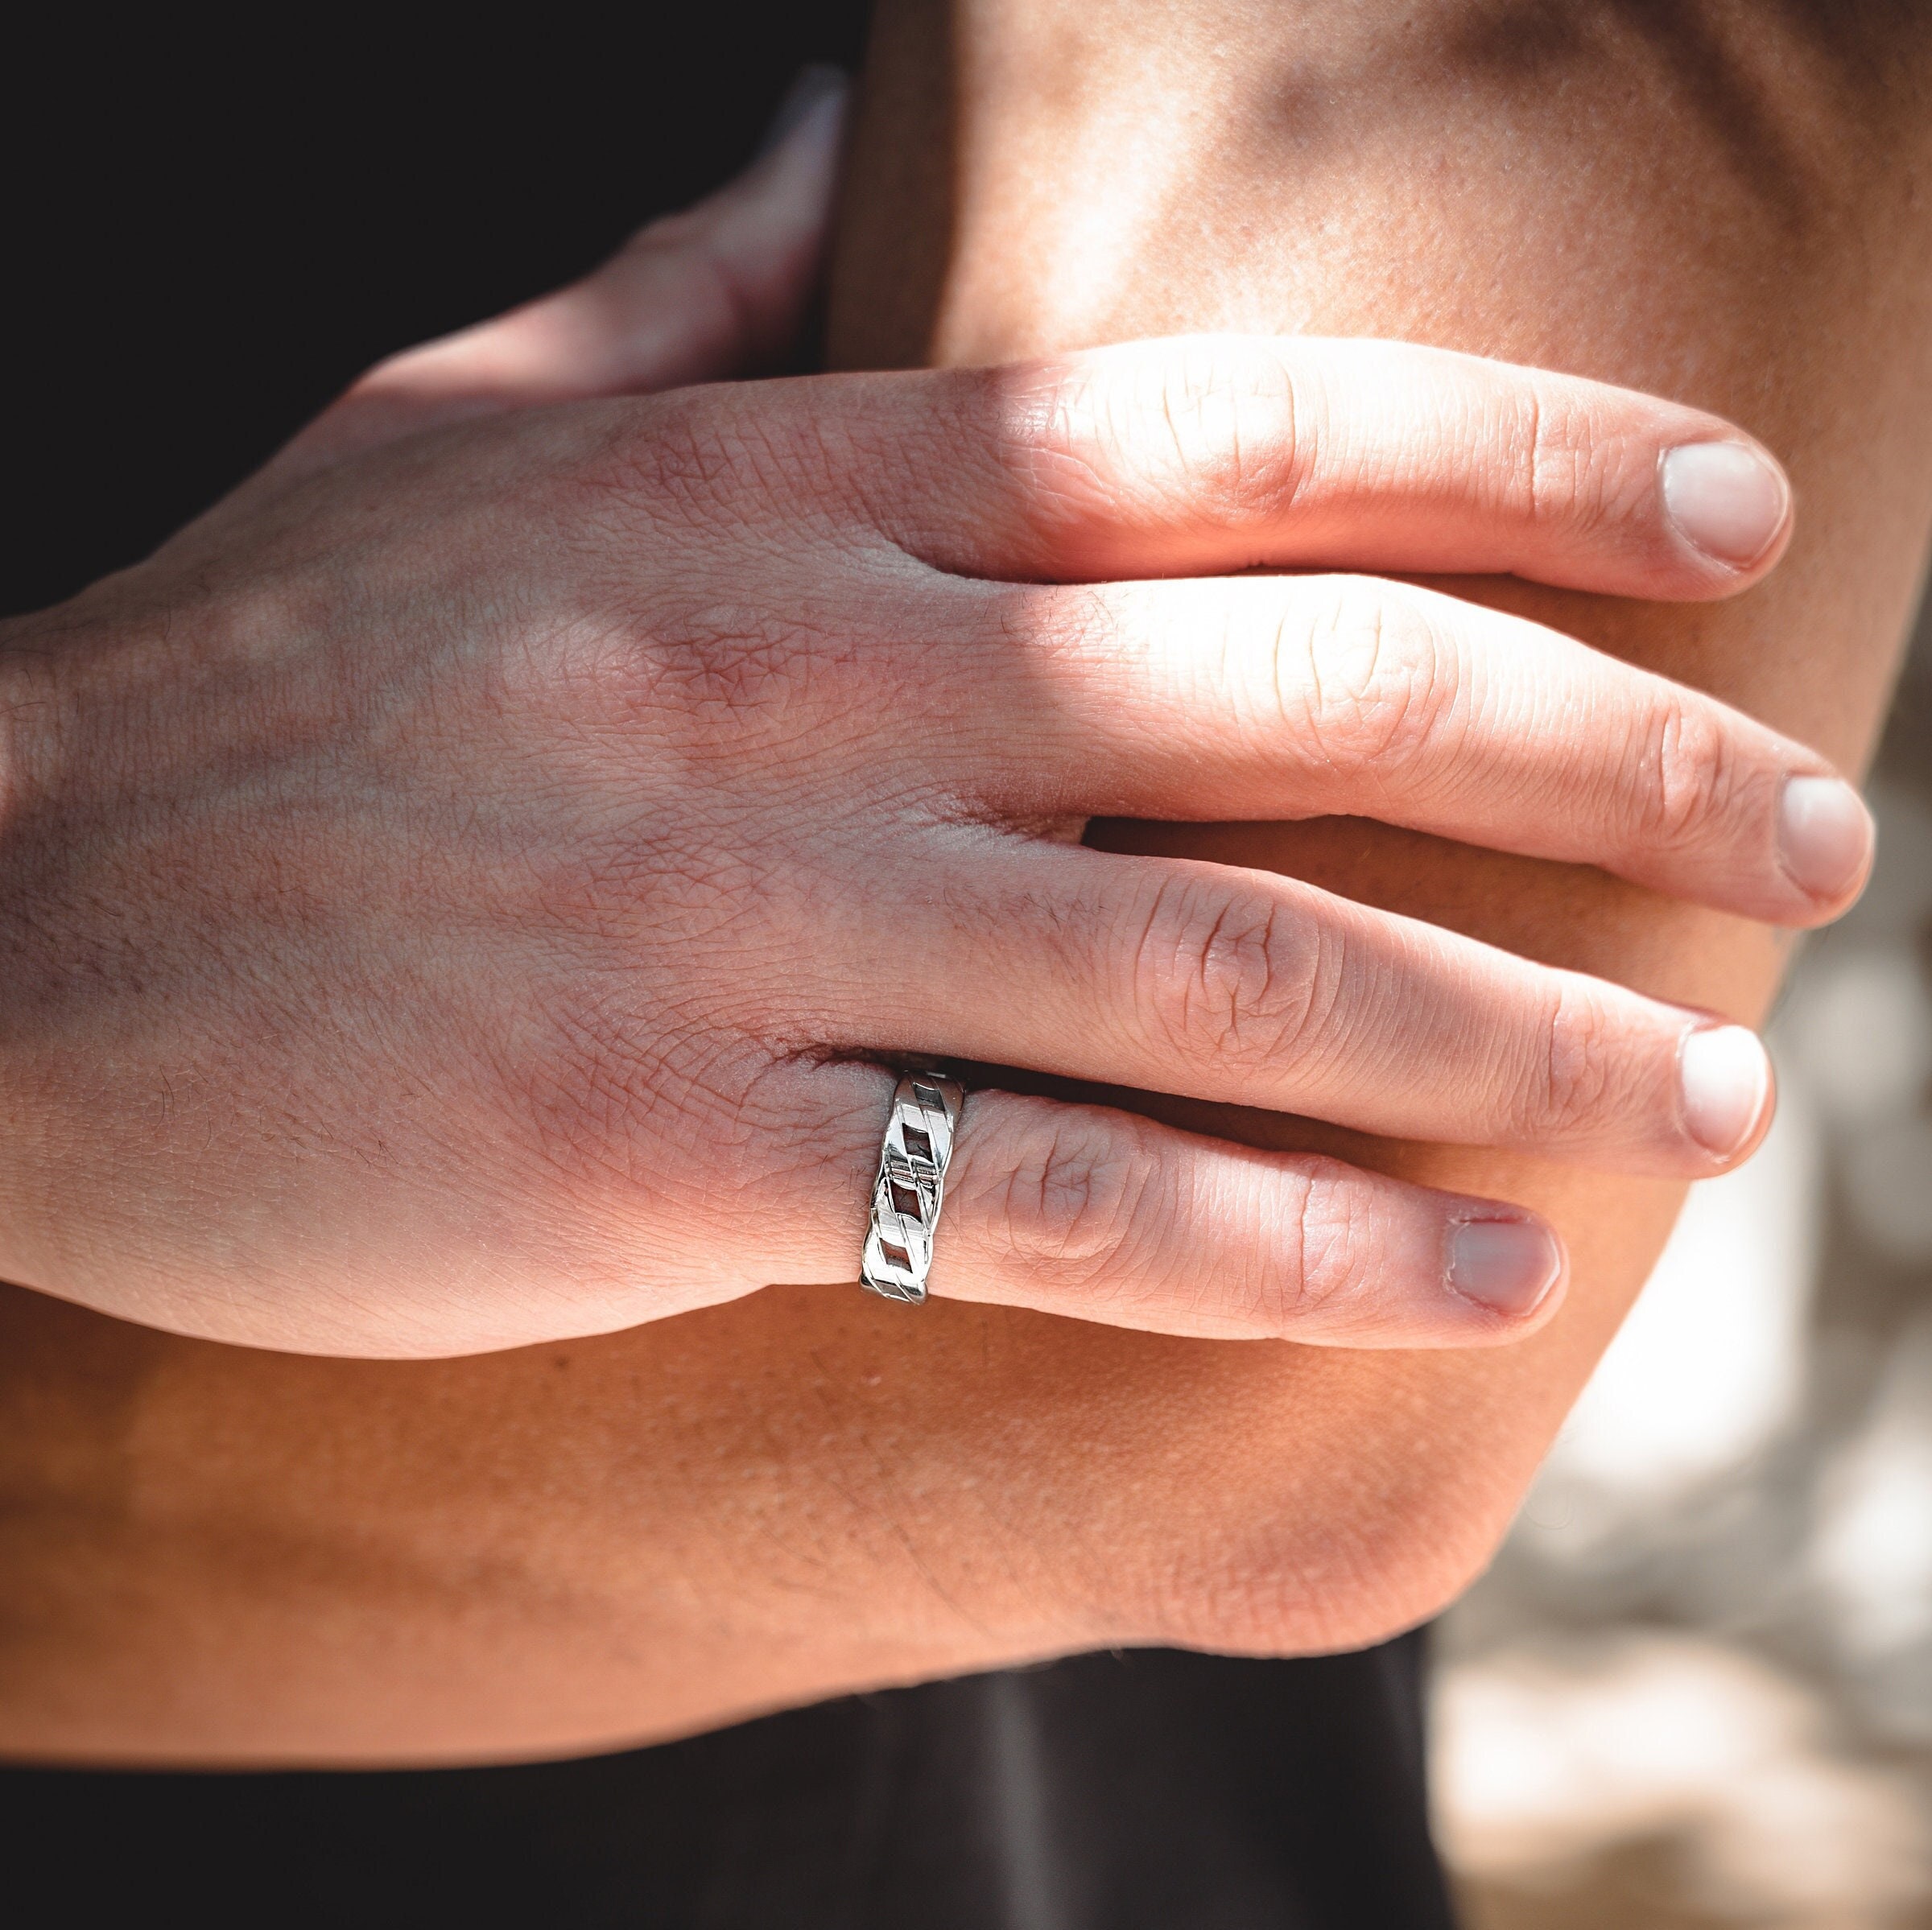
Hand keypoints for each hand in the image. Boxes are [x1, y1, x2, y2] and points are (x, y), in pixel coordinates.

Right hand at [0, 111, 1868, 1358]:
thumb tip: (826, 155)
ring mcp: (740, 914)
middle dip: (1622, 767)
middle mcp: (807, 675)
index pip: (1245, 434)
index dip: (1528, 470)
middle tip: (1809, 845)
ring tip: (1711, 1108)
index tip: (1737, 534)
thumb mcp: (456, 428)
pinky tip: (1469, 1273)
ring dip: (1524, 1044)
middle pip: (1320, 695)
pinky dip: (1291, 1244)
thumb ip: (674, 290)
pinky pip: (1057, 1201)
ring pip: (1239, 971)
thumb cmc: (259, 685)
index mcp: (784, 489)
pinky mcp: (661, 1150)